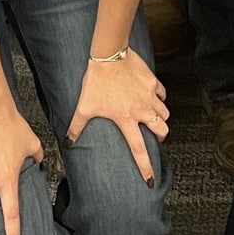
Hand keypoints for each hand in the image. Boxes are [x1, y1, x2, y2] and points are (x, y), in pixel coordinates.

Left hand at [65, 50, 168, 184]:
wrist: (109, 55)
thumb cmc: (97, 81)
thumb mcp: (84, 106)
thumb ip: (76, 126)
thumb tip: (68, 141)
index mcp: (126, 120)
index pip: (139, 149)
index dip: (145, 166)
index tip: (150, 179)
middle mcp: (142, 110)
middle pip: (162, 130)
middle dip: (162, 136)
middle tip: (156, 136)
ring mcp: (150, 96)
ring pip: (165, 113)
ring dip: (161, 118)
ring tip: (155, 118)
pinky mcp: (152, 82)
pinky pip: (162, 93)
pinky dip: (160, 98)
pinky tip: (153, 97)